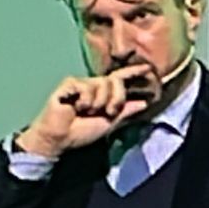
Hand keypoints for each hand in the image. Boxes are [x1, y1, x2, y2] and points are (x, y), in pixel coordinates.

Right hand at [17, 65, 157, 157]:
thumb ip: (126, 111)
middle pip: (116, 82)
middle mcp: (93, 85)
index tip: (147, 69)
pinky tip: (75, 108)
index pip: (120, 79)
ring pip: (103, 84)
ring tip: (86, 112)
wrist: (61, 138)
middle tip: (107, 112)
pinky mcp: (69, 83)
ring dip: (99, 103)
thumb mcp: (110, 123)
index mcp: (103, 94)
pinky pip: (87, 87)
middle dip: (116, 100)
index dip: (133, 72)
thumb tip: (144, 103)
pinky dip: (86, 101)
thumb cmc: (81, 132)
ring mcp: (81, 83)